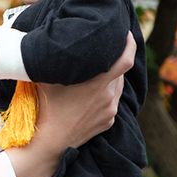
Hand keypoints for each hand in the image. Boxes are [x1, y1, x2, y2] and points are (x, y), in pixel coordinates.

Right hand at [34, 31, 134, 149]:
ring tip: (94, 75)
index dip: (130, 45)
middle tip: (104, 52)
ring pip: (116, 87)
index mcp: (97, 83)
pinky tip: (89, 95)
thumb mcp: (46, 79)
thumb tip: (48, 45)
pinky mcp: (108, 121)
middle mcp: (108, 96)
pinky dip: (105, 95)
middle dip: (114, 61)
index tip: (127, 35)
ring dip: (110, 78)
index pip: (125, 60)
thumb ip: (53, 62)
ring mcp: (110, 111)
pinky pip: (111, 102)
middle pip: (120, 72)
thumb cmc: (46, 107)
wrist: (50, 142)